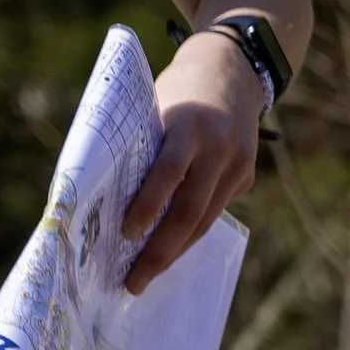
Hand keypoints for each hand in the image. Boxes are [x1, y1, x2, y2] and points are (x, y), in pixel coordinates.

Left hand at [123, 34, 261, 294]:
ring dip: (174, 252)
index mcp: (191, 124)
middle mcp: (220, 147)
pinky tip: (166, 252)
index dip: (147, 205)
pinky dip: (188, 234)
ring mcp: (239, 164)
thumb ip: (141, 146)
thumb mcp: (155, 106)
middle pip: (190, 210)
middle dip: (160, 251)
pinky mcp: (246, 176)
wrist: (232, 67)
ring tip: (144, 277)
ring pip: (205, 220)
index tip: (126, 234)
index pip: (168, 171)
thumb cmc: (177, 91)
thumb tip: (103, 199)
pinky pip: (214, 212)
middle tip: (133, 282)